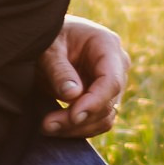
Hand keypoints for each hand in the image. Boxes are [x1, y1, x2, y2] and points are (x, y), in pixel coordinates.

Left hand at [38, 14, 129, 138]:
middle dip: (78, 118)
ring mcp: (111, 85)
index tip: (73, 116)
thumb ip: (59, 70)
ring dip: (76, 128)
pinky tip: (55, 127)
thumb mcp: (49, 48)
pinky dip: (77, 129)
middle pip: (107, 103)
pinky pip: (96, 121)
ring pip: (104, 118)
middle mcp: (117, 66)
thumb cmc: (49, 36)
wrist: (49, 37)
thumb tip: (73, 96)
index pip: (111, 81)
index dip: (94, 102)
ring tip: (47, 127)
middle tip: (47, 124)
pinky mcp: (102, 99)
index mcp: (108, 46)